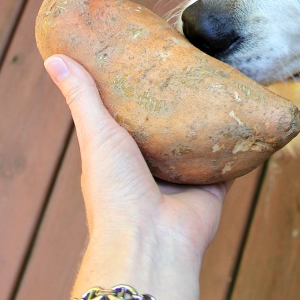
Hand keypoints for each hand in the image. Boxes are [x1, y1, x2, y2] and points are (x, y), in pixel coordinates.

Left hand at [45, 55, 226, 264]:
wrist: (152, 241)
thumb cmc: (115, 192)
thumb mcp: (97, 135)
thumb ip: (82, 97)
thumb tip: (53, 58)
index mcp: (120, 157)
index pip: (129, 117)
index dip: (138, 91)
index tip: (149, 60)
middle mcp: (151, 168)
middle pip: (168, 128)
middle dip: (178, 104)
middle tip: (191, 65)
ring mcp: (183, 179)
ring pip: (200, 141)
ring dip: (209, 120)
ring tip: (220, 82)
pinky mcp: (212, 186)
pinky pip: (230, 160)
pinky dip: (239, 141)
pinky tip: (246, 115)